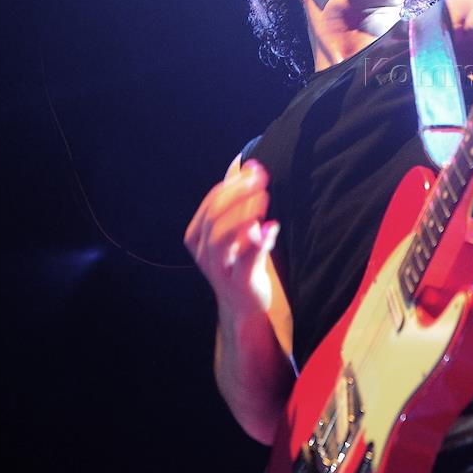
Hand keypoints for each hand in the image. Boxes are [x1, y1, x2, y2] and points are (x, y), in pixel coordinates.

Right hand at [184, 156, 278, 317]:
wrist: (245, 306)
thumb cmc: (241, 262)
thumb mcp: (238, 231)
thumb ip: (241, 204)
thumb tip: (250, 166)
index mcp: (200, 239)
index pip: (210, 205)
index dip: (231, 185)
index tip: (252, 170)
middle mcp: (205, 254)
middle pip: (213, 219)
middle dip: (236, 195)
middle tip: (260, 180)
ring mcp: (221, 271)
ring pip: (221, 240)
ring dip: (241, 216)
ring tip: (263, 199)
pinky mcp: (240, 284)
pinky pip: (245, 262)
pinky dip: (257, 242)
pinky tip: (272, 227)